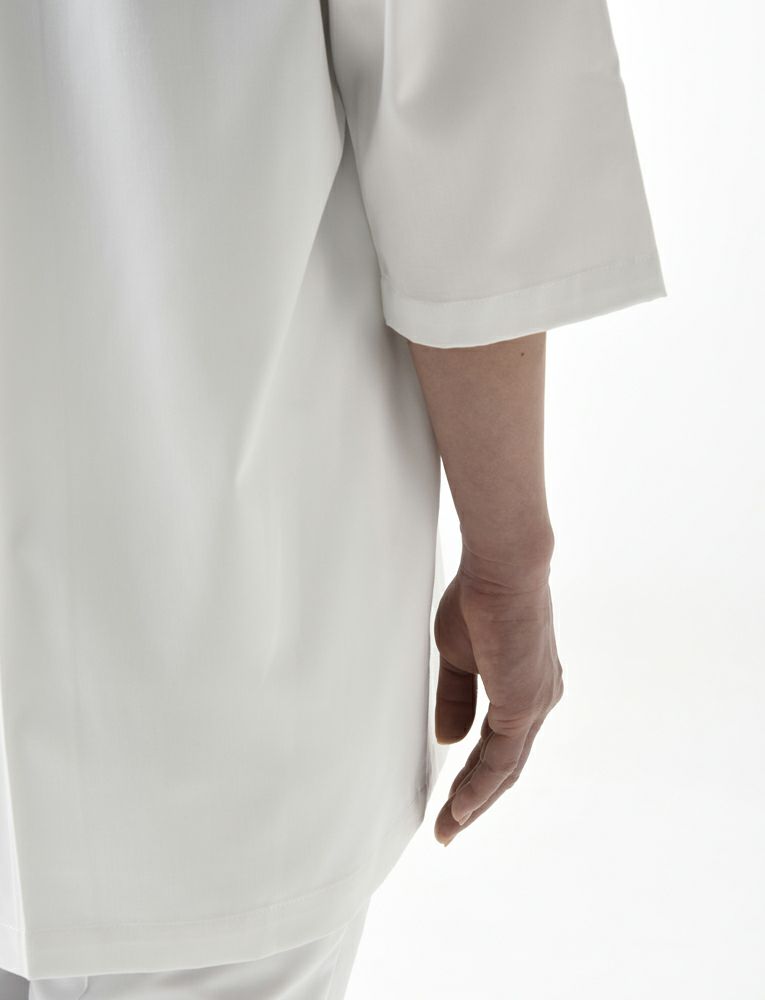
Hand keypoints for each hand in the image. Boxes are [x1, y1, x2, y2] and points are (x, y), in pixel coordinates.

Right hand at [432, 551, 563, 844]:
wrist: (502, 570)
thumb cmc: (479, 599)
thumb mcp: (458, 656)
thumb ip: (457, 699)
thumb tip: (451, 741)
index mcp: (524, 686)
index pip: (499, 743)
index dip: (475, 774)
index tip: (452, 799)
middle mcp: (538, 700)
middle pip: (505, 766)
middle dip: (475, 799)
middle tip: (448, 827)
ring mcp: (535, 705)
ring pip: (505, 770)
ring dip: (475, 801)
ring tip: (448, 829)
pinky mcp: (524, 705)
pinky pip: (501, 760)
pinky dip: (480, 787)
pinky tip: (461, 809)